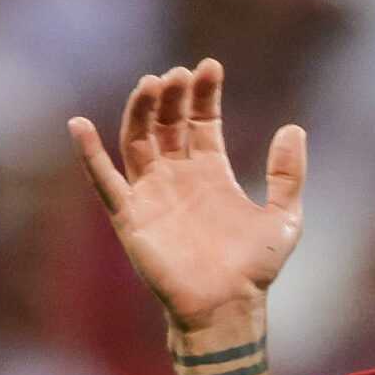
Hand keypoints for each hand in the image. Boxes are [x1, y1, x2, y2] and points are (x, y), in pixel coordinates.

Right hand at [69, 59, 306, 329]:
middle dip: (173, 96)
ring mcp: (152, 194)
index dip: (204, 93)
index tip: (210, 66)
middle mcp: (178, 177)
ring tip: (150, 84)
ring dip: (141, 111)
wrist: (228, 308)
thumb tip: (294, 128)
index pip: (201, 120)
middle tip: (179, 74)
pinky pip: (104, 181)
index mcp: (211, 172)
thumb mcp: (284, 216)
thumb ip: (287, 174)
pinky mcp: (130, 217)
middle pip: (168, 123)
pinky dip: (89, 153)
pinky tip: (79, 125)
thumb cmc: (255, 269)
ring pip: (138, 140)